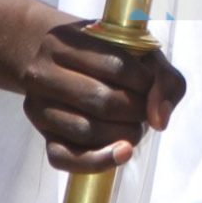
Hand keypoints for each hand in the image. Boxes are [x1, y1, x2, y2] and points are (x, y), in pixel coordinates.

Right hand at [19, 18, 185, 172]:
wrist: (60, 61)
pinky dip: (97, 162)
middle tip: (144, 109)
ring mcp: (38, 106)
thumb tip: (160, 120)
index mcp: (66, 40)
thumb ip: (163, 78)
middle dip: (136, 111)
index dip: (144, 81)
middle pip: (102, 101)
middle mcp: (43, 72)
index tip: (150, 83)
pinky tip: (121, 153)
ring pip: (86, 130)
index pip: (116, 65)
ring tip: (135, 126)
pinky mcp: (43, 135)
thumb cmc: (106, 55)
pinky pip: (63, 158)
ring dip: (124, 135)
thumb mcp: (138, 51)